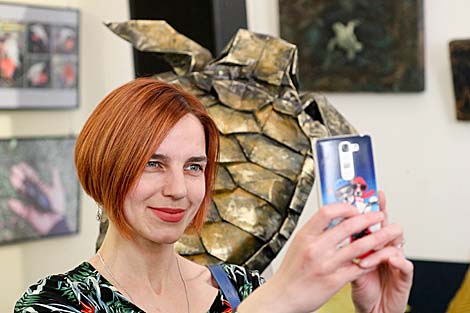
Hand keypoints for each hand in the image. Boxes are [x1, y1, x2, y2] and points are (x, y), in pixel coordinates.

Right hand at [8, 162, 66, 234]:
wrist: (56, 221)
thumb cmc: (58, 205)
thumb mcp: (58, 191)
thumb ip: (55, 180)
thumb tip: (54, 168)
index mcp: (42, 189)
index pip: (33, 178)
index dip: (27, 171)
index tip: (20, 164)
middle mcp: (35, 194)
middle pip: (25, 183)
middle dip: (20, 176)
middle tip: (14, 169)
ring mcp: (30, 202)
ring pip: (22, 192)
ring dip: (17, 186)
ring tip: (13, 178)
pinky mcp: (27, 213)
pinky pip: (19, 209)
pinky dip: (15, 206)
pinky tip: (11, 202)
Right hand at [238, 201, 400, 312]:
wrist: (282, 296)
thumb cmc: (291, 271)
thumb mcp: (298, 245)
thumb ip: (315, 232)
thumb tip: (334, 218)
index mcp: (305, 235)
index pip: (327, 212)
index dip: (345, 207)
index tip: (355, 208)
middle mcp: (315, 248)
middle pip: (348, 226)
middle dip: (368, 219)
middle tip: (379, 216)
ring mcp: (326, 265)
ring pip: (359, 247)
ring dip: (378, 238)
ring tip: (388, 233)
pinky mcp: (334, 281)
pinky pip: (358, 268)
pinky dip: (370, 261)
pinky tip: (378, 258)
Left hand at [351, 191, 412, 312]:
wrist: (372, 310)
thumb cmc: (363, 288)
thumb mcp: (349, 265)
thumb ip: (345, 248)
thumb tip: (331, 230)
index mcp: (374, 244)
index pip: (375, 221)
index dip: (376, 206)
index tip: (373, 192)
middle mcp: (387, 249)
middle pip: (389, 226)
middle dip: (380, 220)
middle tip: (371, 217)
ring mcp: (397, 260)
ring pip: (395, 242)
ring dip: (377, 246)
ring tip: (362, 256)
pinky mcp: (405, 275)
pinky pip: (403, 262)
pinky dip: (389, 261)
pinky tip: (377, 263)